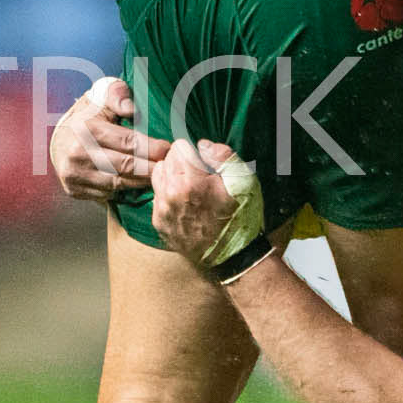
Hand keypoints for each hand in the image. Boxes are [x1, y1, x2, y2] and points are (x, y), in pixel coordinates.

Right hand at [50, 78, 168, 201]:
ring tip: (161, 177)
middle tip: (172, 167)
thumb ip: (117, 94)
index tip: (170, 149)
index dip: (153, 148)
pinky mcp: (74, 190)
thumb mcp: (101, 95)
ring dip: (143, 182)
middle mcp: (78, 154)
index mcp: (87, 129)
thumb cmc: (89, 114)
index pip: (128, 142)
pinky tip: (141, 185)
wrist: (58, 138)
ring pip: (118, 184)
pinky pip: (107, 195)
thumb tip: (131, 109)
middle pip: (126, 167)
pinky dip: (126, 192)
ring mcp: (74, 175)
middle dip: (153, 168)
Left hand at [149, 137, 239, 263]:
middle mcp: (169, 195)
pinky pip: (157, 197)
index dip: (194, 152)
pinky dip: (168, 195)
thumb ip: (223, 156)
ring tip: (191, 188)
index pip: (178, 147)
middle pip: (165, 160)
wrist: (233, 257)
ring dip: (171, 177)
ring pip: (158, 177)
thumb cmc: (241, 218)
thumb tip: (202, 145)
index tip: (204, 162)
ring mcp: (162, 211)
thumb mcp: (244, 182)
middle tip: (200, 175)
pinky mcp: (159, 223)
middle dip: (181, 163)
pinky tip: (186, 204)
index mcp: (190, 182)